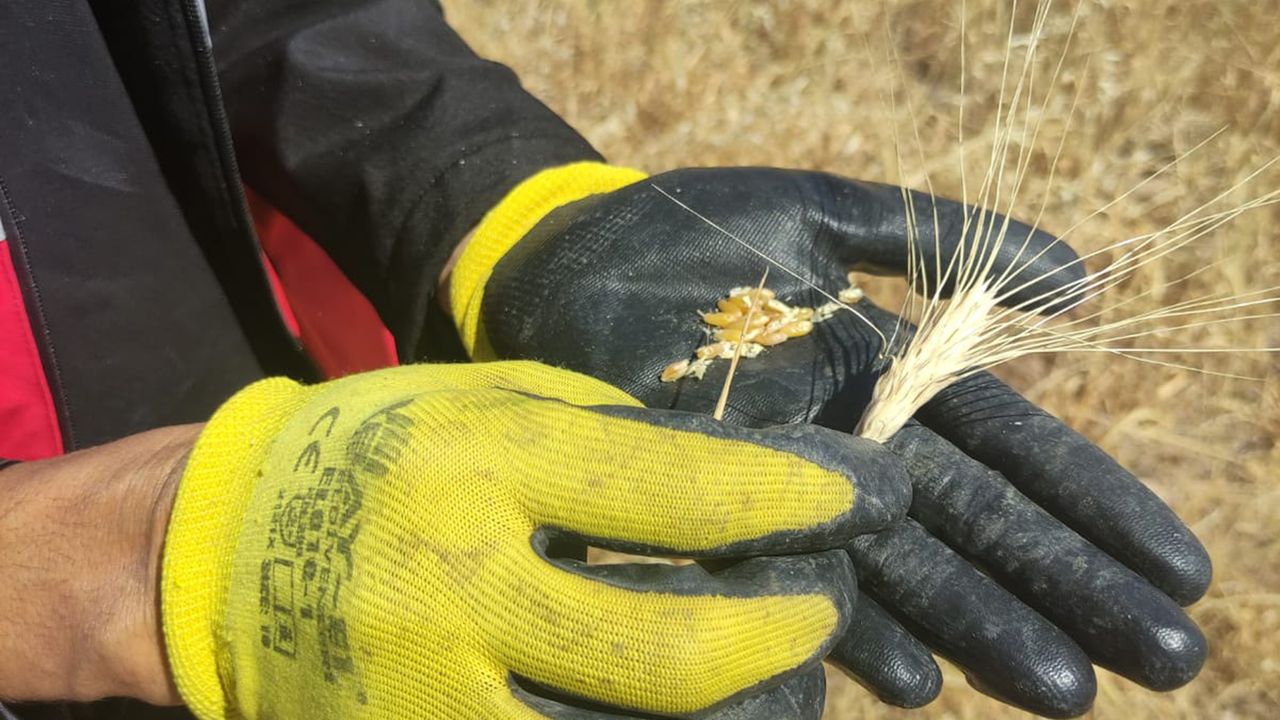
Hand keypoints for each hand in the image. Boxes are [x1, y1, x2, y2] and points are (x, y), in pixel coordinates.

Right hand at [161, 361, 908, 717]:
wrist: (217, 560)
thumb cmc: (371, 454)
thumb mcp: (481, 401)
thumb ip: (605, 434)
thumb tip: (740, 473)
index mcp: (478, 464)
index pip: (679, 488)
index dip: (799, 497)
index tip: (872, 492)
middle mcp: (458, 589)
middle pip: (674, 654)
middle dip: (788, 635)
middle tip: (826, 605)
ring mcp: (435, 702)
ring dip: (746, 714)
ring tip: (779, 671)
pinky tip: (706, 712)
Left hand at [446, 164, 1211, 716]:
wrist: (560, 259)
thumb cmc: (689, 231)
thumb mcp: (823, 215)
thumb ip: (946, 239)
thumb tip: (1087, 284)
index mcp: (883, 376)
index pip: (1007, 448)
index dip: (1090, 505)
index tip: (1175, 566)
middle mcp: (843, 446)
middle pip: (973, 524)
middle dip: (1066, 588)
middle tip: (1165, 658)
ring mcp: (777, 491)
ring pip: (898, 568)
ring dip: (982, 629)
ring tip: (1066, 689)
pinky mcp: (706, 520)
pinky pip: (786, 584)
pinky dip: (848, 632)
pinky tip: (912, 680)